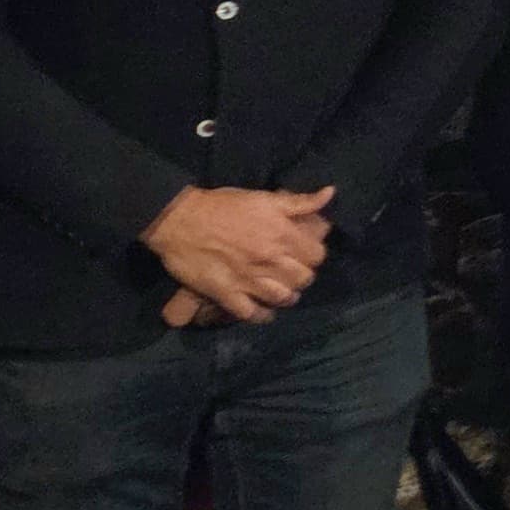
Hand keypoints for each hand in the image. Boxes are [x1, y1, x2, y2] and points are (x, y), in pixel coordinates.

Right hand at [140, 185, 332, 324]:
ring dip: (286, 296)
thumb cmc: (223, 205)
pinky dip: (261, 315)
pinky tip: (264, 311)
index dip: (314, 254)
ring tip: (282, 291)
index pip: (317, 255)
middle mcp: (270, 261)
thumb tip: (330, 194)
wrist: (180, 220)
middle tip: (293, 272)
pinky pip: (251, 313)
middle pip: (303, 279)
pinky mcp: (226, 294)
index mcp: (282, 236)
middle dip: (303, 276)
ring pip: (282, 298)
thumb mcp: (264, 198)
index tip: (306, 253)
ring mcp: (248, 280)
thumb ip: (299, 201)